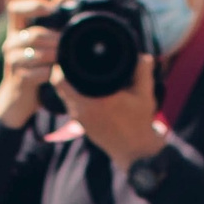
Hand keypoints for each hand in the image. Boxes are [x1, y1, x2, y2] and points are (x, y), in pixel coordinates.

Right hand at [0, 0, 66, 126]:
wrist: (17, 99)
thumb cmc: (34, 66)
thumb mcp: (40, 42)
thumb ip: (51, 19)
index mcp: (15, 30)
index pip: (15, 8)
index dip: (32, 5)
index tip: (51, 9)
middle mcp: (10, 43)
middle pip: (34, 34)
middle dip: (56, 39)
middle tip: (71, 43)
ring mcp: (12, 61)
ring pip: (38, 53)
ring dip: (57, 56)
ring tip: (67, 58)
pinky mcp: (19, 79)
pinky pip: (41, 72)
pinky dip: (53, 73)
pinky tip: (59, 74)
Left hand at [59, 52, 164, 167]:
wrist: (135, 151)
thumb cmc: (139, 123)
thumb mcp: (145, 96)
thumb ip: (143, 73)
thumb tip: (143, 55)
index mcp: (94, 102)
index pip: (61, 79)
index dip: (61, 63)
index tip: (68, 52)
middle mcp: (82, 111)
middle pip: (59, 85)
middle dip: (63, 70)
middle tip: (71, 57)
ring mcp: (79, 119)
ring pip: (63, 94)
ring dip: (67, 82)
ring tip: (76, 69)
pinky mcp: (81, 124)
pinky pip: (70, 103)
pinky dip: (72, 93)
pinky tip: (83, 85)